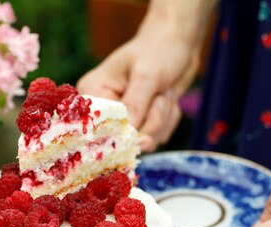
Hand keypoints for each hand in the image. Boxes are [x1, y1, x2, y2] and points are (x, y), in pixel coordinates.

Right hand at [77, 22, 199, 151]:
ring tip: (165, 91)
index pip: (101, 128)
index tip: (146, 133)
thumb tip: (128, 137)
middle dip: (152, 119)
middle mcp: (103, 109)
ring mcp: (121, 118)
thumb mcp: (147, 75)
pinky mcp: (138, 124)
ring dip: (163, 117)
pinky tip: (166, 98)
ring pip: (144, 139)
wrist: (178, 42)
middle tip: (162, 94)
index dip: (124, 134)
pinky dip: (168, 120)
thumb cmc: (159, 50)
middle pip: (125, 138)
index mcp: (92, 92)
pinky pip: (155, 137)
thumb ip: (135, 105)